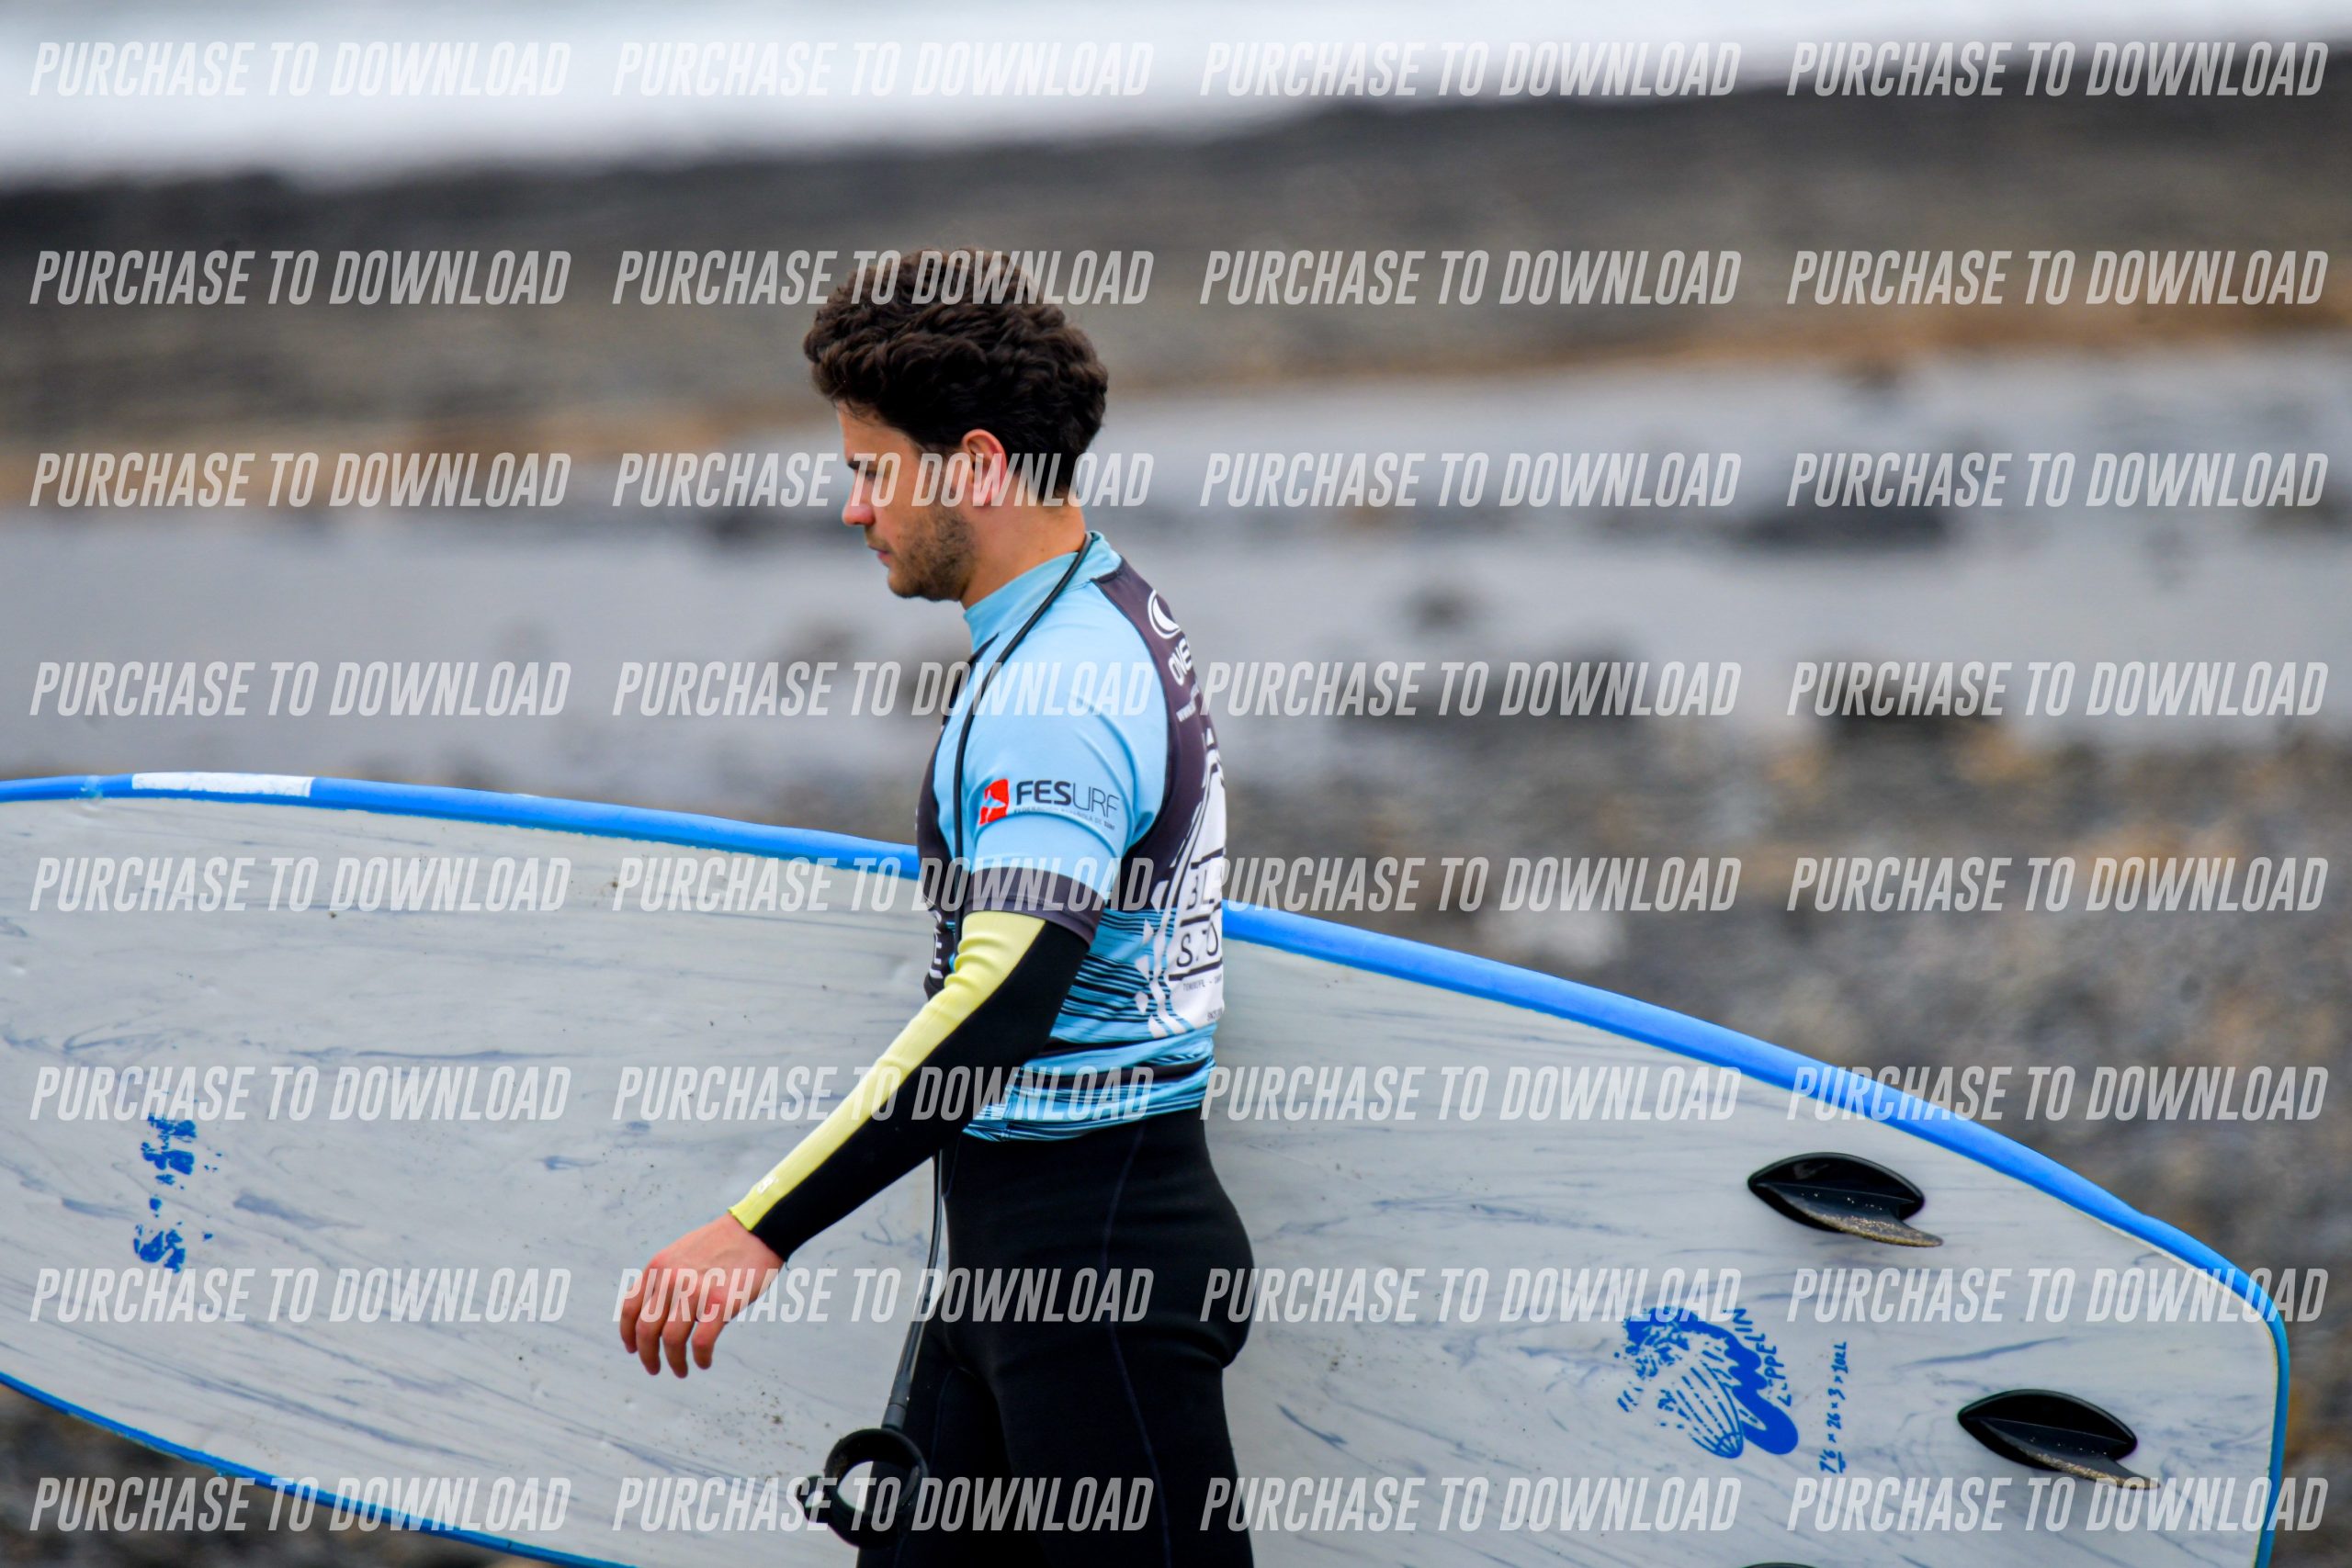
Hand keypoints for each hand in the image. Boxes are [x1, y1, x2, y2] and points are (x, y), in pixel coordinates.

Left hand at [618, 1213, 783, 1377]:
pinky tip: (704, 1362)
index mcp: (658, 1268)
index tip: (633, 1349)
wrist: (756, 1230)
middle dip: (647, 1356)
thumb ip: (666, 1279)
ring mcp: (695, 1292)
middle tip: (654, 1368)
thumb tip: (658, 1315)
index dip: (628, 1335)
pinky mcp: (720, 1303)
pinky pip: (701, 1342)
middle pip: (646, 1330)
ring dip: (674, 1362)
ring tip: (681, 1371)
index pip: (630, 1309)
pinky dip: (700, 1358)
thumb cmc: (723, 1244)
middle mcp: (670, 1280)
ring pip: (671, 1341)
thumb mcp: (681, 1253)